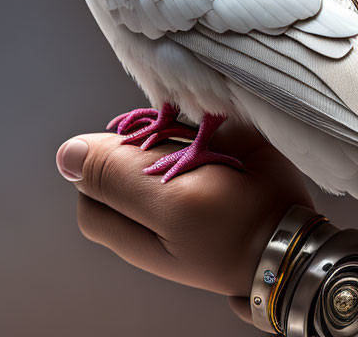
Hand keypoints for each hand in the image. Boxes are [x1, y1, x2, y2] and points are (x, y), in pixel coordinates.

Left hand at [55, 120, 311, 320]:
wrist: (292, 231)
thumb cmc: (231, 229)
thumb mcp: (170, 205)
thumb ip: (115, 176)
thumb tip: (65, 152)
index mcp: (128, 225)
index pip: (89, 183)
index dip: (107, 161)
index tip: (143, 152)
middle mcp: (148, 204)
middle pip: (121, 157)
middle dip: (146, 142)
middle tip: (182, 154)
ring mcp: (176, 184)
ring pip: (151, 139)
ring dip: (173, 132)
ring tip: (208, 153)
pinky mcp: (203, 165)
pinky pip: (183, 132)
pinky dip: (195, 126)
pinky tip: (218, 141)